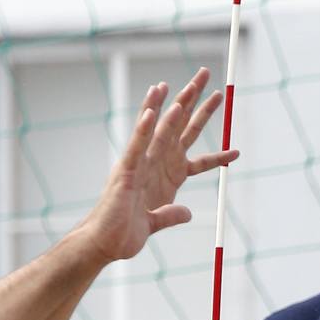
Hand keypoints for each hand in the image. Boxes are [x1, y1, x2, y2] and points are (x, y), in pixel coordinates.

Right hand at [76, 69, 238, 265]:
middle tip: (203, 74)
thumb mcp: (156, 222)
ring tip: (182, 85)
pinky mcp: (126, 172)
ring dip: (170, 106)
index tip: (214, 102)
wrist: (105, 245)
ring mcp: (139, 165)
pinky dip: (145, 129)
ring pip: (158, 129)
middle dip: (190, 99)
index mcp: (161, 172)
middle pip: (176, 124)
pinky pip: (138, 146)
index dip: (201, 123)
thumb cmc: (123, 233)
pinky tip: (154, 112)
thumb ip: (171, 215)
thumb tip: (187, 213)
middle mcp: (151, 162)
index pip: (185, 141)